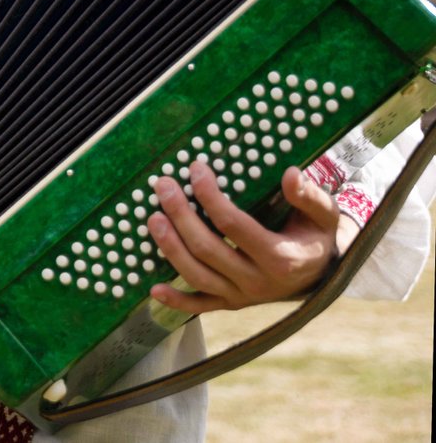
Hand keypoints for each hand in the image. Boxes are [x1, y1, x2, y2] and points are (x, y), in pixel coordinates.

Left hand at [147, 160, 339, 313]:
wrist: (319, 273)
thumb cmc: (315, 235)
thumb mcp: (323, 215)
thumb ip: (309, 196)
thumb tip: (290, 174)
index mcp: (280, 257)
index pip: (233, 224)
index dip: (210, 196)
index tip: (195, 169)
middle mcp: (258, 282)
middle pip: (207, 249)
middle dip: (180, 216)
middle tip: (163, 186)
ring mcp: (243, 296)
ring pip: (197, 276)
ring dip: (170, 248)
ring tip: (152, 218)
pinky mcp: (232, 304)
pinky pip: (200, 306)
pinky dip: (176, 301)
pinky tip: (153, 289)